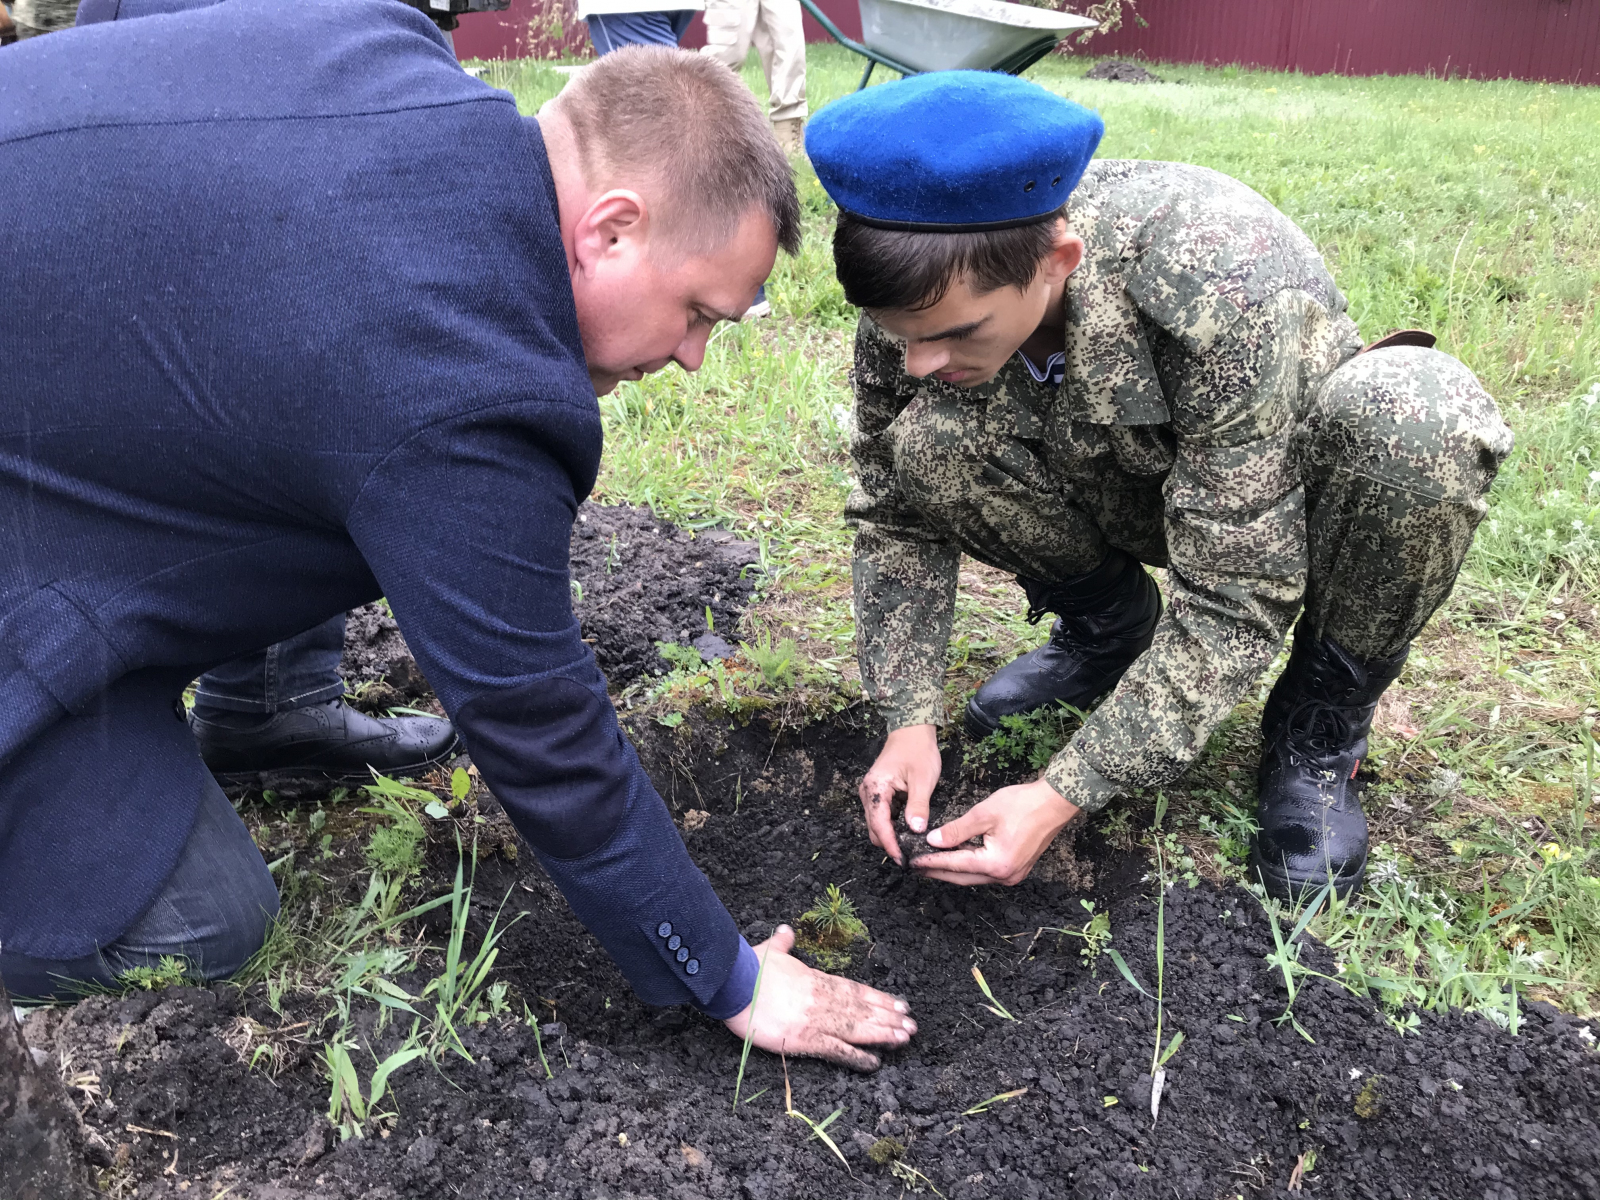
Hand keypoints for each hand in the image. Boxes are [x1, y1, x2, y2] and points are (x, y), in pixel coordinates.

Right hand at [723, 925, 915, 1070]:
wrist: (734, 984)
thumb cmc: (749, 967)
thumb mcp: (769, 951)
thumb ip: (783, 943)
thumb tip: (786, 929)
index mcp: (815, 980)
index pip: (854, 990)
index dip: (878, 998)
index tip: (898, 1003)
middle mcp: (822, 999)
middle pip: (862, 1009)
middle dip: (888, 1017)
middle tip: (912, 1025)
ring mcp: (816, 1020)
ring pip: (857, 1028)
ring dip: (883, 1034)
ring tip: (905, 1038)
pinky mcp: (805, 1039)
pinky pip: (837, 1050)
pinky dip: (857, 1057)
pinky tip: (874, 1062)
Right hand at [858, 724, 940, 863]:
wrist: (912, 732)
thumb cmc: (918, 751)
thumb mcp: (923, 779)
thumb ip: (918, 805)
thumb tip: (916, 831)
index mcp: (875, 788)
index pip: (879, 824)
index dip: (890, 844)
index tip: (902, 860)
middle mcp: (868, 793)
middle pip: (874, 828)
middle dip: (890, 843)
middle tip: (911, 856)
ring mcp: (871, 794)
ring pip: (877, 824)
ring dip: (891, 836)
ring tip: (911, 846)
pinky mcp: (878, 795)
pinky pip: (882, 817)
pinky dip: (893, 826)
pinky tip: (908, 831)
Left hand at [910, 779, 1078, 885]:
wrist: (1055, 803)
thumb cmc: (1022, 805)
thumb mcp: (984, 814)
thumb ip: (956, 830)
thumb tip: (933, 841)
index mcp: (996, 864)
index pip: (955, 864)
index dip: (931, 862)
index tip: (912, 860)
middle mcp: (1005, 876)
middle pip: (963, 877)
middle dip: (938, 871)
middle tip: (916, 866)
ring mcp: (1013, 875)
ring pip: (974, 876)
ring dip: (953, 870)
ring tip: (931, 863)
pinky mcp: (1017, 868)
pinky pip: (986, 871)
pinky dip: (969, 866)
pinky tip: (957, 858)